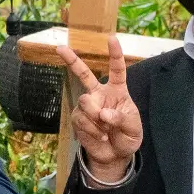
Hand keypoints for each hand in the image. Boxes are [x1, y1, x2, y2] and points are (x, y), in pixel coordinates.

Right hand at [63, 34, 142, 184]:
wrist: (114, 155)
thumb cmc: (127, 136)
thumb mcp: (133, 128)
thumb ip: (121, 118)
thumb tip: (103, 113)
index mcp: (117, 91)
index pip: (116, 70)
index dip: (115, 54)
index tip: (112, 38)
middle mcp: (99, 94)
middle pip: (84, 74)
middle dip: (71, 60)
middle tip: (59, 48)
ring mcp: (86, 105)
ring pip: (85, 102)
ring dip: (96, 118)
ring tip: (106, 131)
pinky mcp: (77, 118)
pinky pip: (82, 119)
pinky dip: (93, 130)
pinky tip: (100, 136)